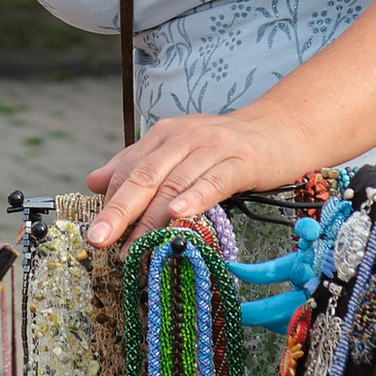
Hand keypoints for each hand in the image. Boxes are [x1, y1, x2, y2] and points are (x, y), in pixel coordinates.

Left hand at [88, 111, 291, 248]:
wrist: (281, 129)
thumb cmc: (226, 148)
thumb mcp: (177, 151)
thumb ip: (137, 165)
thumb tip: (93, 182)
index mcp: (163, 136)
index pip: (130, 170)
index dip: (110, 202)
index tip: (94, 233)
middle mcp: (183, 138)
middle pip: (145, 177)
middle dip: (119, 210)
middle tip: (99, 239)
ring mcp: (213, 148)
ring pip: (175, 183)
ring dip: (152, 218)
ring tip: (134, 247)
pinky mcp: (242, 161)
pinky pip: (214, 181)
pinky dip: (195, 198)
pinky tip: (179, 215)